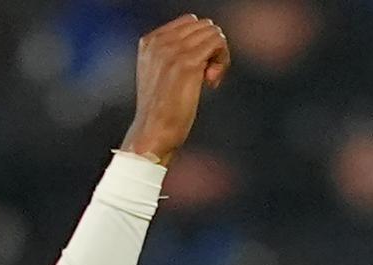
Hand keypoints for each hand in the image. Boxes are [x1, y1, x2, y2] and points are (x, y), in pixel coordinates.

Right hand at [122, 15, 229, 166]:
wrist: (152, 133)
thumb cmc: (161, 111)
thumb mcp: (159, 75)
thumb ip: (172, 54)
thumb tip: (208, 37)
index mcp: (149, 42)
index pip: (189, 22)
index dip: (200, 43)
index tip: (197, 68)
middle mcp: (159, 42)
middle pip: (204, 26)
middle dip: (211, 48)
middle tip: (207, 76)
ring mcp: (173, 51)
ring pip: (214, 33)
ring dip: (219, 56)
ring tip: (209, 80)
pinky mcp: (188, 63)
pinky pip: (218, 43)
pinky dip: (222, 61)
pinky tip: (211, 83)